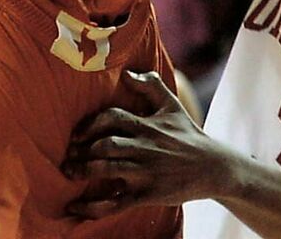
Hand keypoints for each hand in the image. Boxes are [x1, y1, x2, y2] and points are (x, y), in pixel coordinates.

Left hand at [63, 70, 227, 218]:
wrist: (213, 167)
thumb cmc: (188, 134)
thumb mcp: (172, 104)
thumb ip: (150, 84)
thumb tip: (126, 73)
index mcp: (147, 125)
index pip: (112, 118)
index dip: (91, 124)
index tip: (76, 133)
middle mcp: (144, 147)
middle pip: (106, 144)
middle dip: (82, 150)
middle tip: (67, 154)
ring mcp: (146, 172)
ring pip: (108, 169)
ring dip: (83, 170)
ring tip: (69, 172)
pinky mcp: (148, 195)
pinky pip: (116, 202)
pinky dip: (92, 207)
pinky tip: (75, 208)